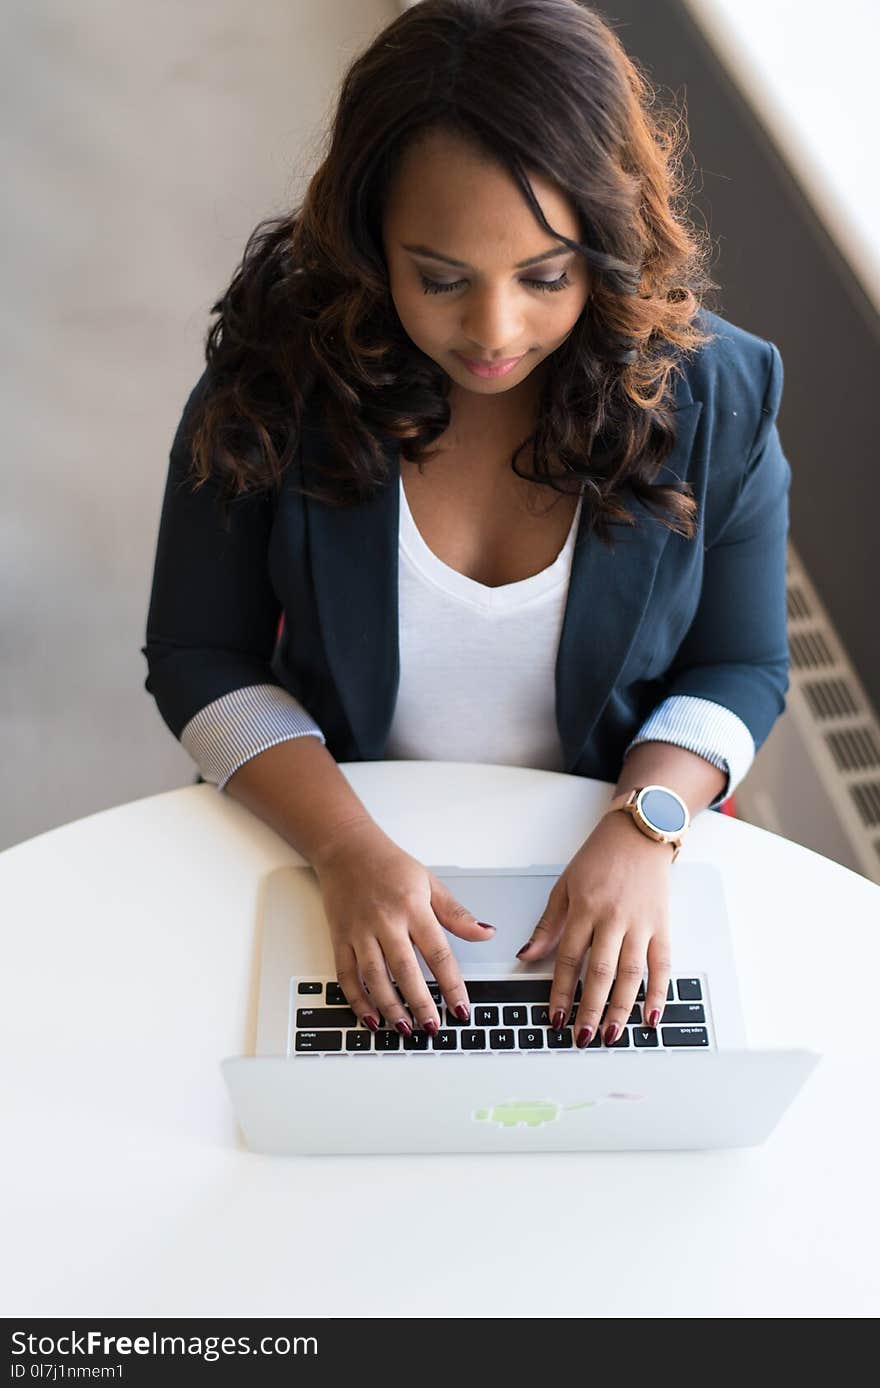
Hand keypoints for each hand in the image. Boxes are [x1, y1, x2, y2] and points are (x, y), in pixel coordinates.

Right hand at [311, 819, 495, 1035]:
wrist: (346, 849)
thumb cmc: (390, 865)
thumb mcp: (430, 883)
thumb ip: (456, 914)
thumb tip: (486, 933)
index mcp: (412, 908)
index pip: (438, 952)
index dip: (451, 984)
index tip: (461, 1008)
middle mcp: (385, 921)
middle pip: (404, 970)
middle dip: (420, 1003)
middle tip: (433, 1027)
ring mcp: (359, 931)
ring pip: (374, 977)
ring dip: (389, 1007)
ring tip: (405, 1028)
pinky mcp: (339, 937)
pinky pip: (346, 975)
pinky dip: (357, 1000)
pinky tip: (370, 1018)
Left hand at [515, 811, 672, 1045]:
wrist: (640, 834)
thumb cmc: (600, 857)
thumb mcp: (564, 886)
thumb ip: (548, 925)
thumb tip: (527, 956)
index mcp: (585, 908)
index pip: (569, 958)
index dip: (562, 991)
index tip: (556, 1017)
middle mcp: (614, 917)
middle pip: (601, 971)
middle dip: (591, 1009)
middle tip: (583, 1036)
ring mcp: (641, 923)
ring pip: (631, 973)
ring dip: (622, 1008)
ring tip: (613, 1035)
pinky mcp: (663, 925)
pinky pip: (662, 964)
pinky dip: (659, 992)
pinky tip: (652, 1016)